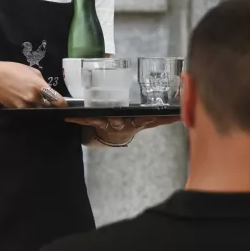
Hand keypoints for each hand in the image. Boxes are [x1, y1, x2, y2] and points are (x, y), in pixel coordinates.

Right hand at [0, 60, 66, 108]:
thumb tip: (47, 89)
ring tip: (34, 100)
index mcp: (39, 86)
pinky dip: (28, 107)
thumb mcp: (32, 71)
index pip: (57, 100)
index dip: (62, 103)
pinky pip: (27, 111)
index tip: (64, 105)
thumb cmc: (12, 70)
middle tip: (46, 100)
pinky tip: (24, 100)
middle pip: (48, 107)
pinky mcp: (17, 109)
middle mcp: (33, 98)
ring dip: (38, 107)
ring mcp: (24, 105)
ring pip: (37, 110)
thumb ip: (42, 81)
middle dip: (49, 104)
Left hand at [66, 116, 180, 145]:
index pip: (144, 120)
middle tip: (114, 117)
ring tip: (81, 115)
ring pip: (101, 120)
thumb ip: (164, 117)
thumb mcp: (148, 122)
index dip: (147, 118)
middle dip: (116, 119)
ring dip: (92, 118)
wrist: (114, 137)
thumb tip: (182, 114)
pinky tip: (67, 115)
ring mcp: (107, 124)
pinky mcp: (95, 122)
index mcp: (136, 121)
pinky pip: (85, 119)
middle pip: (120, 121)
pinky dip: (76, 118)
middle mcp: (122, 124)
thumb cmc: (132, 123)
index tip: (149, 116)